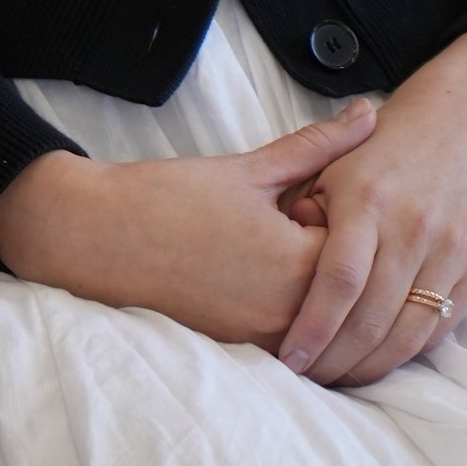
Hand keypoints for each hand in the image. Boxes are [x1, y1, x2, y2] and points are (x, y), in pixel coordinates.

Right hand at [0, 105, 375, 352]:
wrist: (97, 239)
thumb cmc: (169, 199)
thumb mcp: (250, 168)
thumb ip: (318, 145)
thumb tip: (369, 113)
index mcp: (296, 265)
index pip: (365, 255)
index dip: (352, 224)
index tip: (320, 202)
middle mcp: (287, 314)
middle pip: (347, 294)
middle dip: (339, 262)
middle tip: (302, 225)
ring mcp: (262, 340)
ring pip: (320, 323)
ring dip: (316, 292)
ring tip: (279, 251)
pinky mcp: (238, 352)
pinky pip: (288, 339)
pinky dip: (288, 313)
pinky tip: (260, 278)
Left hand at [275, 31, 466, 386]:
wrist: (462, 125)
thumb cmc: (384, 148)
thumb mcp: (333, 164)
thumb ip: (304, 209)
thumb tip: (277, 263)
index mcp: (369, 200)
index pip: (339, 280)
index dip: (313, 327)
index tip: (288, 358)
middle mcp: (413, 228)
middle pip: (372, 317)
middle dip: (335, 359)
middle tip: (306, 380)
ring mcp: (450, 252)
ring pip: (407, 333)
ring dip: (369, 367)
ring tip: (336, 379)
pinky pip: (436, 328)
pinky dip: (404, 353)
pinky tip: (376, 362)